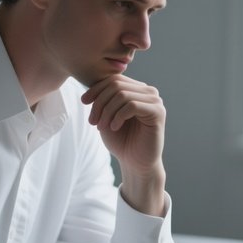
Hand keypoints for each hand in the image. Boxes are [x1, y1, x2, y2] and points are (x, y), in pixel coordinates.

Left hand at [80, 75, 166, 214]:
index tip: (83, 102)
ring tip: (101, 127)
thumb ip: (103, 98)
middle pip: (116, 85)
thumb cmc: (121, 141)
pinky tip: (114, 128)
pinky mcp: (158, 112)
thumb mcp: (106, 116)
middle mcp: (148, 92)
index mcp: (137, 90)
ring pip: (122, 95)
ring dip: (106, 112)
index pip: (114, 79)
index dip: (96, 89)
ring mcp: (155, 101)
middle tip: (92, 122)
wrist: (135, 163)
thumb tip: (92, 81)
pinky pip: (132, 105)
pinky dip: (118, 116)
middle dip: (99, 103)